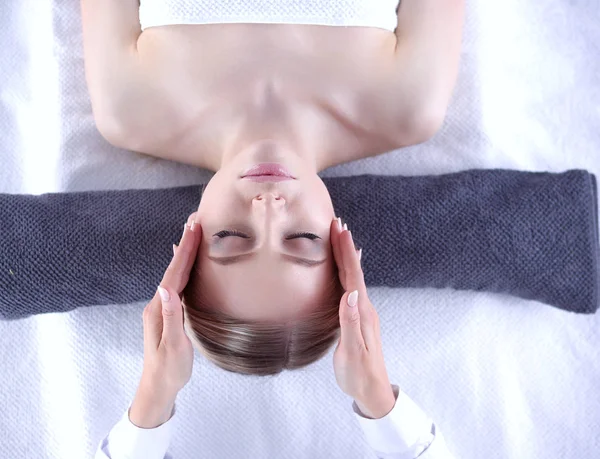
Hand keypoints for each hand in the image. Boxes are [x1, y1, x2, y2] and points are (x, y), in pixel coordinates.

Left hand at [130, 212, 200, 427]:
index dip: (184, 251)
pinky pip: (177, 282)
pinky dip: (181, 267)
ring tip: (191, 234)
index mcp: (159, 309)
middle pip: (173, 268)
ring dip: (183, 252)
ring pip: (174, 273)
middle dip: (184, 244)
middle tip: (195, 221)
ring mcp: (161, 307)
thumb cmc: (169, 370)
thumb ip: (170, 318)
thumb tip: (167, 289)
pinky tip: (182, 263)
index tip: (194, 229)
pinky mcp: (167, 312)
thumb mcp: (173, 347)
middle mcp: (158, 303)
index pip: (174, 274)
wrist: (157, 387)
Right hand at [329, 217, 395, 418]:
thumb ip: (350, 323)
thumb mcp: (352, 352)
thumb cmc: (359, 375)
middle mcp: (364, 307)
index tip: (339, 230)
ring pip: (353, 276)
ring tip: (340, 237)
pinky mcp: (358, 317)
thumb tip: (350, 295)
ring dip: (346, 255)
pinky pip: (352, 286)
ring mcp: (362, 312)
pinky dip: (348, 271)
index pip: (353, 276)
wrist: (372, 392)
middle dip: (345, 246)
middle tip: (337, 223)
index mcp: (362, 312)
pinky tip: (348, 269)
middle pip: (354, 271)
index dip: (346, 252)